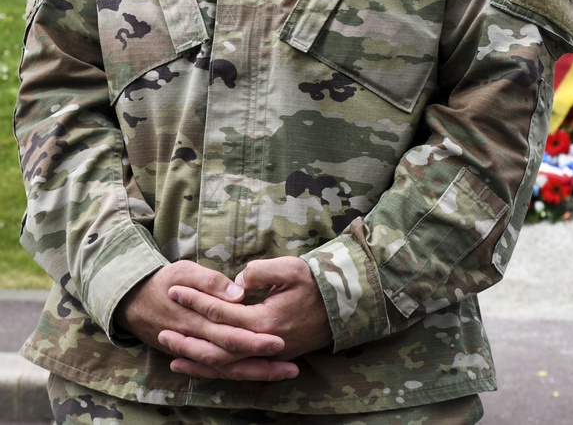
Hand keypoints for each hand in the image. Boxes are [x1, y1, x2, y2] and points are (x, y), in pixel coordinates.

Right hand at [115, 260, 294, 381]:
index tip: (280, 341)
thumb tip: (237, 293)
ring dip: (257, 373)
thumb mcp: (184, 271)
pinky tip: (260, 374)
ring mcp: (195, 350)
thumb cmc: (163, 281)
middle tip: (292, 366)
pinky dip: (238, 374)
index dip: (255, 340)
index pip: (230, 334)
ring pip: (228, 369)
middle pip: (233, 358)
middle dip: (263, 363)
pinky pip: (217, 370)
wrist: (132, 300)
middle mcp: (197, 340)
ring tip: (286, 372)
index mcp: (197, 319)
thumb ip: (210, 281)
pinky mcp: (195, 353)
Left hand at [160, 256, 332, 379]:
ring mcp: (265, 354)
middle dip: (187, 334)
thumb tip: (237, 282)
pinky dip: (212, 369)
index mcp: (264, 320)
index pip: (220, 311)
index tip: (175, 289)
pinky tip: (195, 366)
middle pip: (214, 344)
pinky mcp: (270, 358)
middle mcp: (261, 343)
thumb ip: (260, 272)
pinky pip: (235, 369)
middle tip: (162, 325)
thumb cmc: (319, 283)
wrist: (346, 306)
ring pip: (222, 364)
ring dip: (194, 357)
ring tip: (169, 350)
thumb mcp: (291, 268)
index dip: (196, 300)